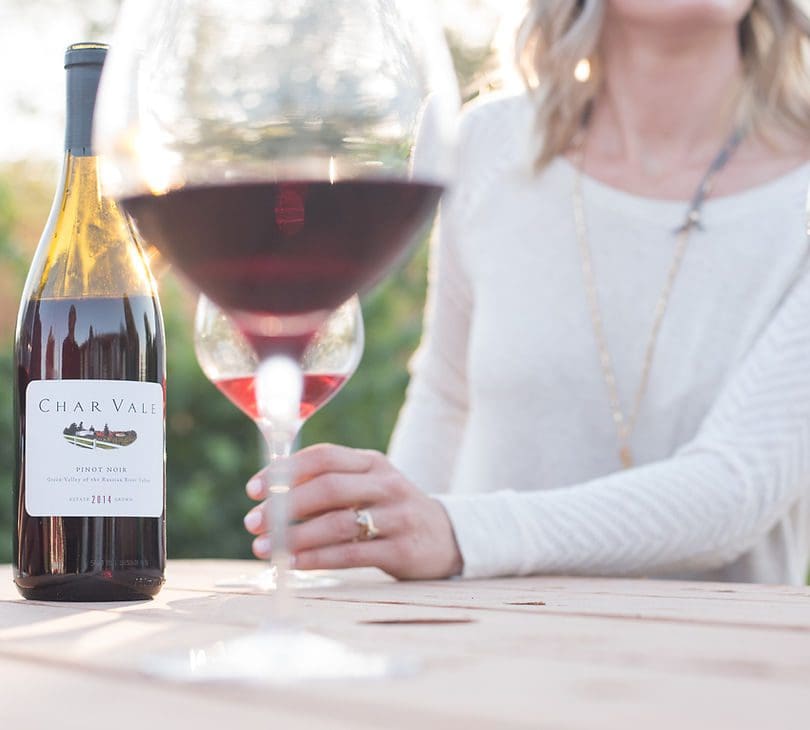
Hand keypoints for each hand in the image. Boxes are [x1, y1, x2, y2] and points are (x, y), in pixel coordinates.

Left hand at [243, 443, 462, 579]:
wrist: (446, 537)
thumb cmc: (390, 510)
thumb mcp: (368, 485)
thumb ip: (329, 482)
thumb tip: (271, 486)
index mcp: (372, 462)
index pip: (324, 457)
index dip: (284, 471)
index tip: (253, 489)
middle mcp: (386, 484)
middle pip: (329, 488)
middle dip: (284, 506)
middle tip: (253, 522)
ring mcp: (397, 516)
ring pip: (338, 523)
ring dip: (295, 536)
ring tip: (265, 548)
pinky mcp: (402, 549)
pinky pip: (352, 554)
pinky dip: (317, 559)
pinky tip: (293, 564)